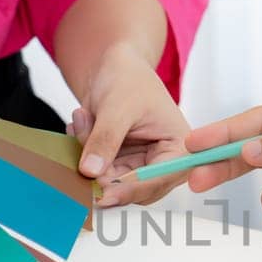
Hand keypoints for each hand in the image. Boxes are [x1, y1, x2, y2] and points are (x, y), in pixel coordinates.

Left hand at [72, 44, 190, 205]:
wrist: (115, 65)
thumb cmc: (129, 78)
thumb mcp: (117, 106)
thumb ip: (105, 139)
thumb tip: (91, 171)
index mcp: (179, 149)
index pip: (158, 179)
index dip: (131, 190)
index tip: (103, 196)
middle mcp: (163, 162)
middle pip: (135, 189)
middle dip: (104, 173)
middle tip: (81, 158)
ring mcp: (140, 165)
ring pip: (111, 183)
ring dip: (91, 157)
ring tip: (85, 119)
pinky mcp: (119, 163)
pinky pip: (97, 172)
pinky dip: (84, 151)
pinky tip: (83, 123)